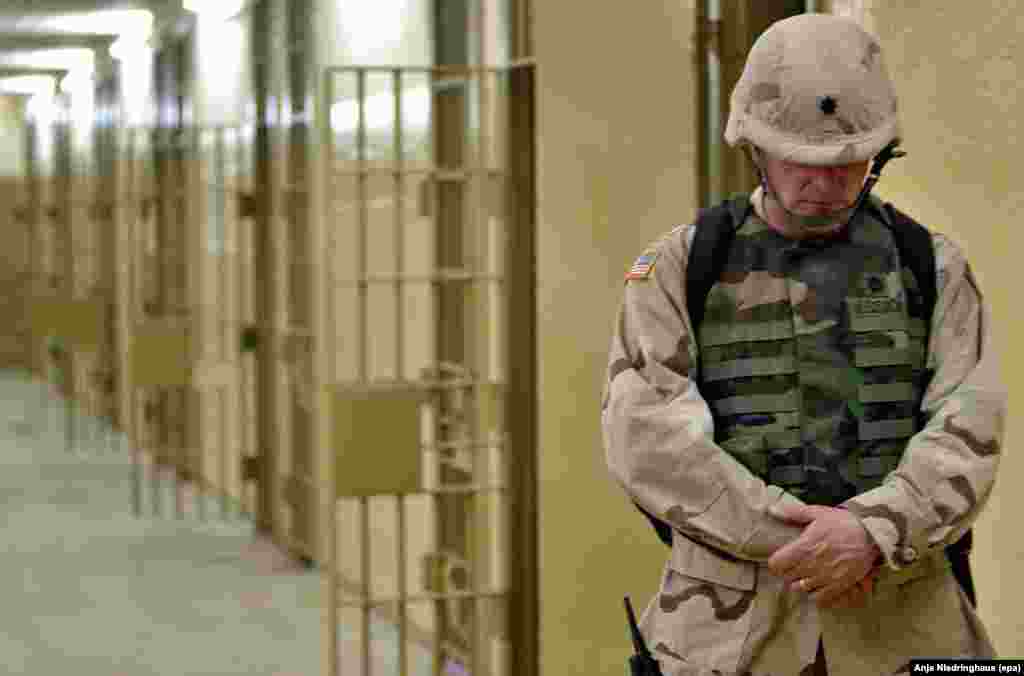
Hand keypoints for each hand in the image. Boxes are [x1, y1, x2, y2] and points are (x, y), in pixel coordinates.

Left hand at [767, 503, 881, 606]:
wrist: (870, 535)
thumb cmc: (843, 523)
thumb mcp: (817, 513)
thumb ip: (793, 513)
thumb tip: (771, 509)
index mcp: (803, 547)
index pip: (776, 564)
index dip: (776, 562)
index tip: (782, 559)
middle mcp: (811, 565)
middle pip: (787, 578)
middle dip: (789, 572)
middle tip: (796, 565)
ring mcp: (825, 578)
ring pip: (801, 589)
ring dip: (802, 582)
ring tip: (808, 574)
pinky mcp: (839, 586)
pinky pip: (820, 599)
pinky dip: (817, 594)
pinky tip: (819, 585)